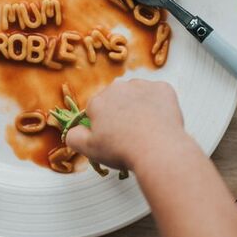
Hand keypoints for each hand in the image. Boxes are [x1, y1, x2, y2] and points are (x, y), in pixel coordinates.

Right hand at [66, 79, 185, 169]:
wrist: (158, 150)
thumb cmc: (122, 150)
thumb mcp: (89, 149)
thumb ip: (73, 137)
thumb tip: (72, 130)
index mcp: (98, 101)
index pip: (96, 109)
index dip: (103, 124)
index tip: (111, 137)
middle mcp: (118, 88)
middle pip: (116, 99)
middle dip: (119, 113)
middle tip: (128, 134)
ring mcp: (142, 86)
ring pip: (136, 94)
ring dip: (138, 106)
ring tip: (145, 129)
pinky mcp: (163, 88)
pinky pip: (157, 95)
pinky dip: (158, 105)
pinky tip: (159, 121)